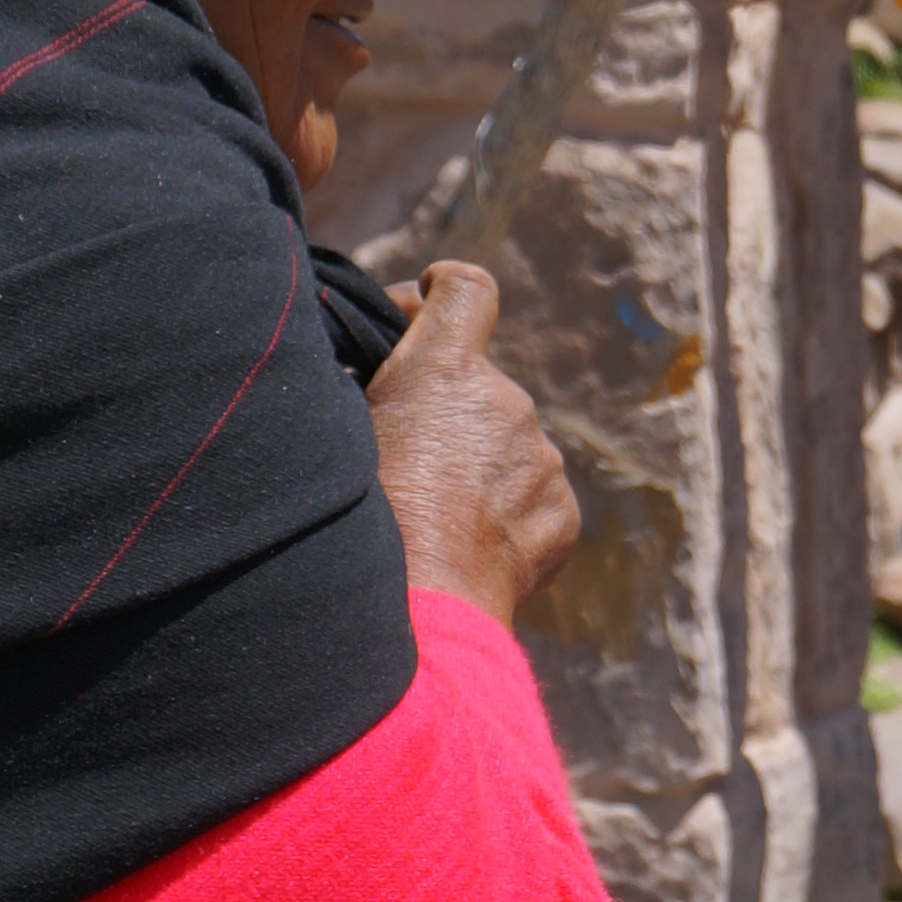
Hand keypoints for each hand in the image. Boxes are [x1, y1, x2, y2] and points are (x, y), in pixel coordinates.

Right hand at [367, 260, 581, 623]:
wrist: (420, 612)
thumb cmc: (363, 522)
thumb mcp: (338, 434)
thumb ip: (360, 388)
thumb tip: (362, 374)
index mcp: (447, 369)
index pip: (466, 289)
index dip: (443, 291)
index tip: (426, 304)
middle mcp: (506, 402)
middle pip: (478, 387)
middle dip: (445, 412)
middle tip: (404, 461)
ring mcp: (542, 460)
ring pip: (506, 449)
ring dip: (475, 468)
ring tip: (432, 518)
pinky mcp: (563, 514)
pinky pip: (532, 500)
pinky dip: (505, 515)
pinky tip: (464, 547)